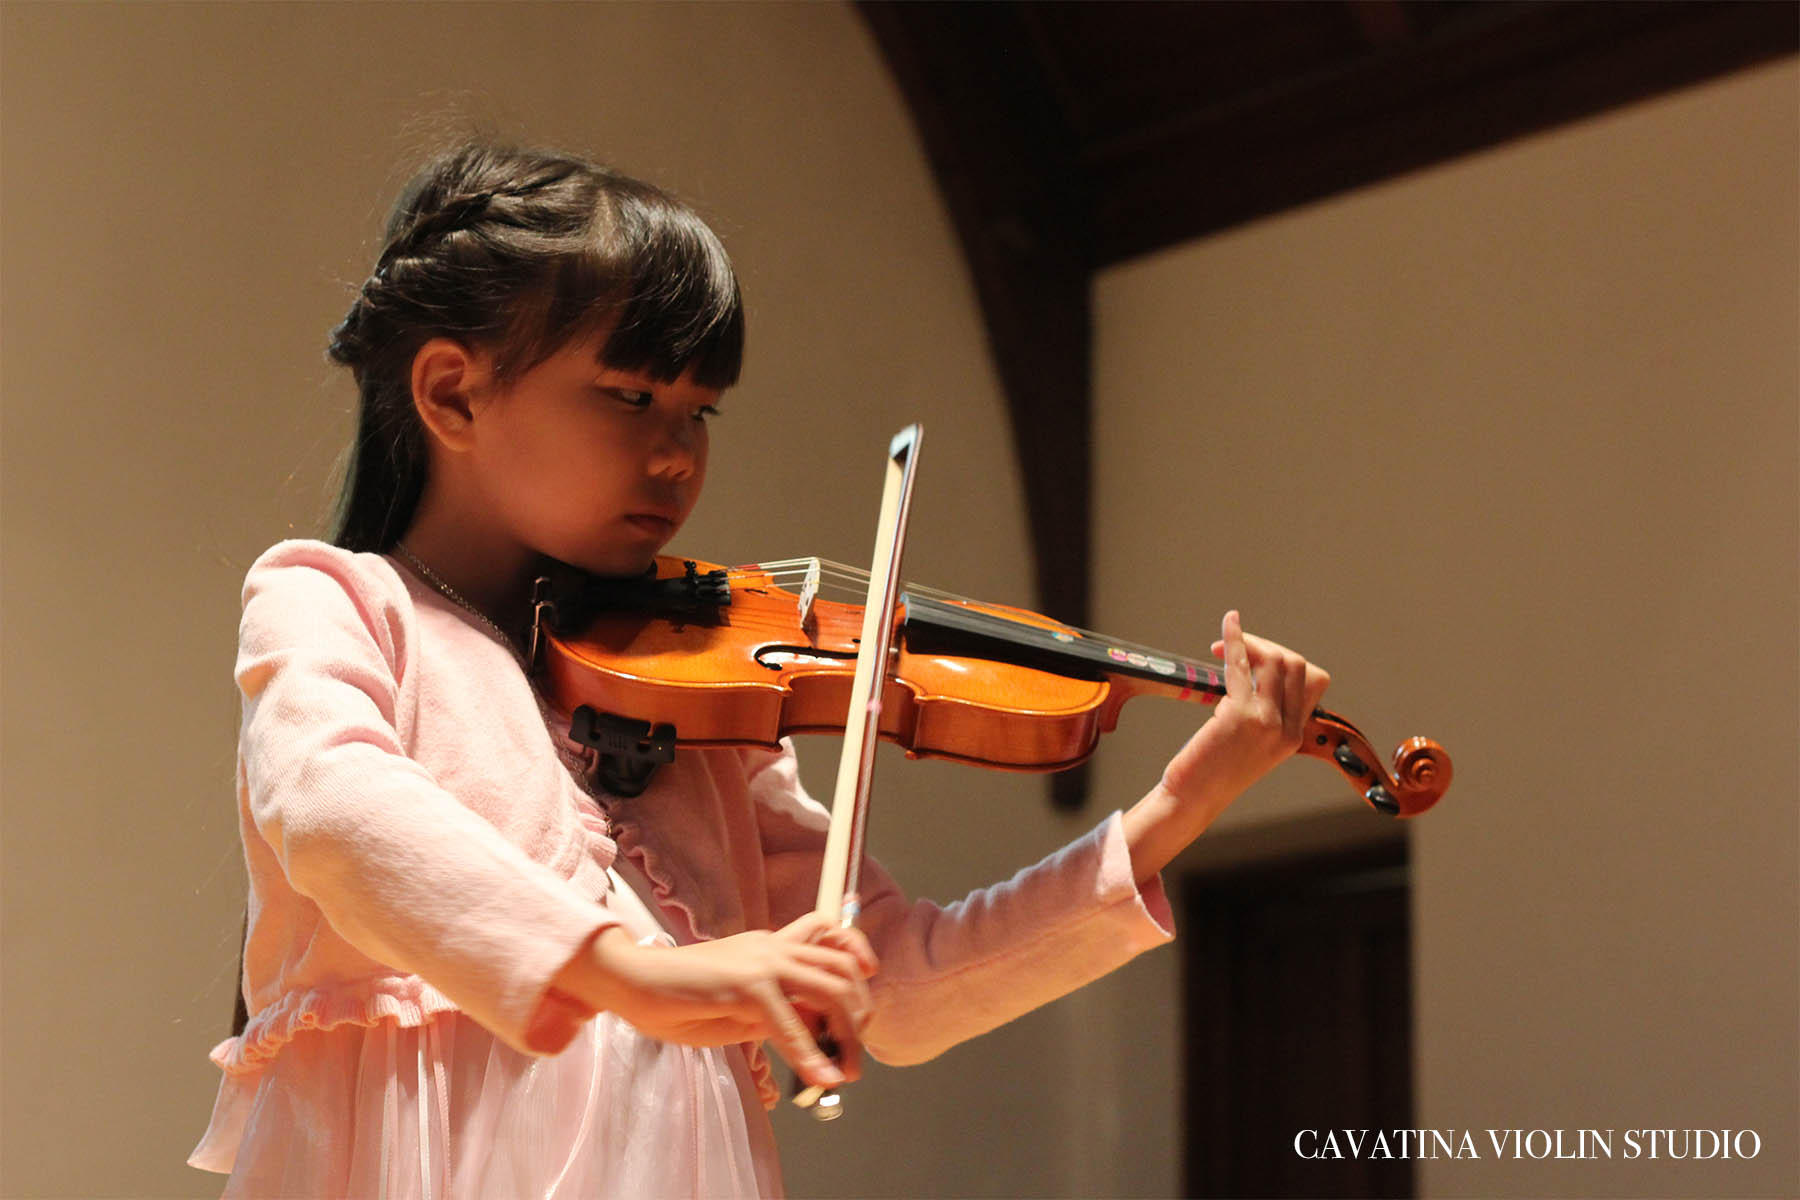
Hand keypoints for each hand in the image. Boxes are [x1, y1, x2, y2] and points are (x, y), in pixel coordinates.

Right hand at [566, 912, 877, 1088]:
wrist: (630, 978)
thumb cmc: (676, 994)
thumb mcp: (737, 1004)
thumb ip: (773, 1010)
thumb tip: (809, 1033)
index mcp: (770, 944)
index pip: (831, 936)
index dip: (858, 961)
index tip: (863, 1004)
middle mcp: (772, 946)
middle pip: (841, 967)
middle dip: (860, 1015)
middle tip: (855, 1056)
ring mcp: (760, 962)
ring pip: (829, 989)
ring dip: (845, 1035)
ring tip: (844, 1070)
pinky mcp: (745, 986)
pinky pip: (789, 1022)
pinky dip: (809, 1054)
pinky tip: (819, 1076)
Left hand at [1165, 609, 1330, 801]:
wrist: (1192, 800)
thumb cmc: (1212, 773)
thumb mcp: (1253, 746)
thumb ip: (1265, 717)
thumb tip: (1253, 673)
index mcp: (1295, 736)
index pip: (1314, 681)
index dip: (1288, 660)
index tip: (1259, 658)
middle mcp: (1287, 729)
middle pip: (1297, 664)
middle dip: (1268, 647)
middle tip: (1237, 647)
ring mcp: (1267, 722)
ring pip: (1275, 660)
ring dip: (1251, 642)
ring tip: (1223, 644)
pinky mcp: (1239, 716)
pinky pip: (1241, 665)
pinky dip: (1234, 639)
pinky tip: (1228, 625)